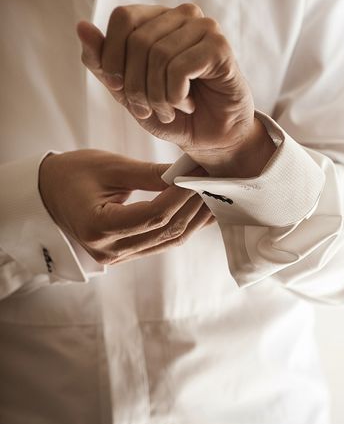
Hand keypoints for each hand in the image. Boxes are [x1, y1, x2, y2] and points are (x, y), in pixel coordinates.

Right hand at [39, 149, 213, 264]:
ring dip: (194, 220)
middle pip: (165, 232)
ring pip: (167, 241)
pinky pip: (160, 242)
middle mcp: (108, 250)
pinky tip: (200, 210)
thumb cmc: (73, 173)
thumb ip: (149, 173)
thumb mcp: (110, 167)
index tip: (200, 175)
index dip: (182, 196)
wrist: (48, 192)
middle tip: (216, 183)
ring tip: (215, 196)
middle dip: (194, 207)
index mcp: (98, 227)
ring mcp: (117, 257)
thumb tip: (187, 173)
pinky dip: (182, 226)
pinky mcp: (124, 254)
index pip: (153, 216)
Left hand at [76, 4, 272, 174]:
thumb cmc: (171, 110)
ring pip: (159, 55)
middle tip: (149, 108)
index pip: (123, 17)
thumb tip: (81, 27)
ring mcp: (205, 28)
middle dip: (136, 85)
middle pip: (139, 40)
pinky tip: (188, 104)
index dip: (113, 56)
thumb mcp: (125, 89)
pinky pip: (181, 68)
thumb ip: (101, 60)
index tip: (119, 87)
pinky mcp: (220, 47)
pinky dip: (176, 97)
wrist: (210, 138)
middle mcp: (183, 14)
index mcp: (158, 17)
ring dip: (157, 96)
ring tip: (170, 110)